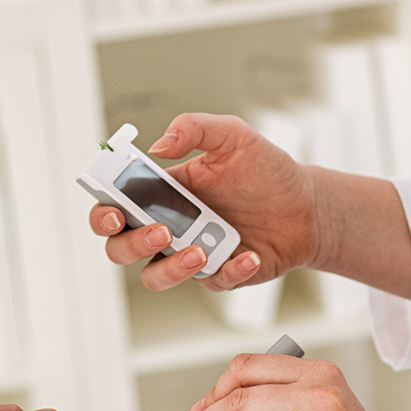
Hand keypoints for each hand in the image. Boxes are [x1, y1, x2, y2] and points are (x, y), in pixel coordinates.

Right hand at [91, 114, 320, 291]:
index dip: (104, 211)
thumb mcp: (233, 135)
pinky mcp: (217, 274)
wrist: (306, 206)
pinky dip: (228, 272)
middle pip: (120, 247)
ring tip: (199, 251)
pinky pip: (210, 282)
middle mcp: (168, 224)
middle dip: (129, 244)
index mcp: (162, 191)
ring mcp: (189, 252)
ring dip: (170, 268)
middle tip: (160, 230)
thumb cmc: (266, 171)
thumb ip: (195, 128)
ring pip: (154, 276)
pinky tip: (250, 256)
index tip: (115, 210)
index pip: (115, 203)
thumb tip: (159, 144)